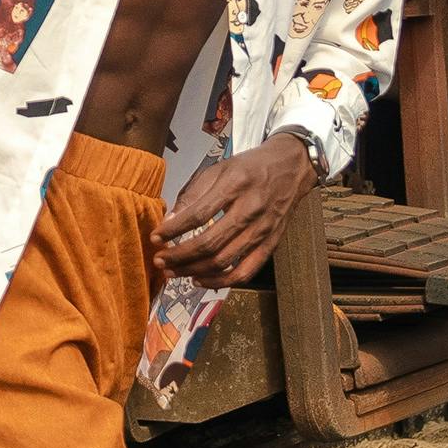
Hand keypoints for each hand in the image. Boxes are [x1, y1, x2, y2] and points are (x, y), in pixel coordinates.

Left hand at [152, 134, 318, 286]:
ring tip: (173, 271)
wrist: (292, 166)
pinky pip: (245, 272)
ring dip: (193, 270)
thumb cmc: (250, 167)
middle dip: (179, 256)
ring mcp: (263, 230)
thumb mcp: (219, 169)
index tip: (155, 237)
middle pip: (209, 243)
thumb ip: (193, 194)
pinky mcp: (271, 244)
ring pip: (224, 261)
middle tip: (159, 260)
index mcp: (235, 184)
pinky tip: (200, 279)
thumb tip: (169, 221)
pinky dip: (220, 281)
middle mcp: (251, 209)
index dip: (173, 230)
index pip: (198, 214)